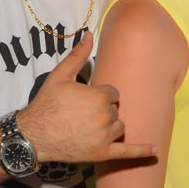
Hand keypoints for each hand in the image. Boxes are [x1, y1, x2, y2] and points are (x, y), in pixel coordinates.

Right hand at [18, 32, 155, 163]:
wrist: (33, 135)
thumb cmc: (46, 104)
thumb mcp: (60, 76)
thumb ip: (78, 55)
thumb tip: (89, 34)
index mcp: (99, 96)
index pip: (113, 93)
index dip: (99, 95)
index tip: (85, 100)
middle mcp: (106, 116)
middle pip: (115, 110)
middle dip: (102, 111)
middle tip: (81, 115)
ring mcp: (105, 136)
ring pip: (119, 127)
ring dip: (110, 126)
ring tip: (89, 127)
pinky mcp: (102, 153)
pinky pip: (127, 152)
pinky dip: (142, 151)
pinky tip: (155, 150)